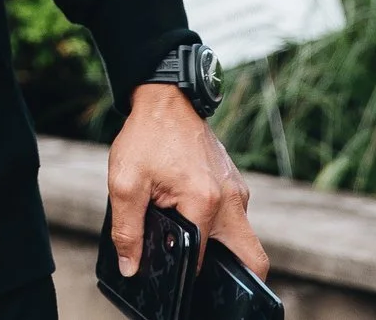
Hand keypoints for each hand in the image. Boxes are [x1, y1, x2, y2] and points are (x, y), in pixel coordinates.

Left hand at [106, 83, 269, 280]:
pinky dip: (218, 228)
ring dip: (221, 247)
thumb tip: (130, 267)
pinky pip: (235, 220)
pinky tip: (190, 216)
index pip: (204, 262)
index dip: (185, 275)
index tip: (172, 274)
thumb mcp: (124, 183)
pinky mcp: (236, 186)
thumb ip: (127, 229)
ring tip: (186, 234)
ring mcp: (238, 191)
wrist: (165, 98)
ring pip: (242, 239)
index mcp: (205, 201)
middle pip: (250, 259)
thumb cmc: (146, 136)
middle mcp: (231, 200)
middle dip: (232, 276)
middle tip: (199, 272)